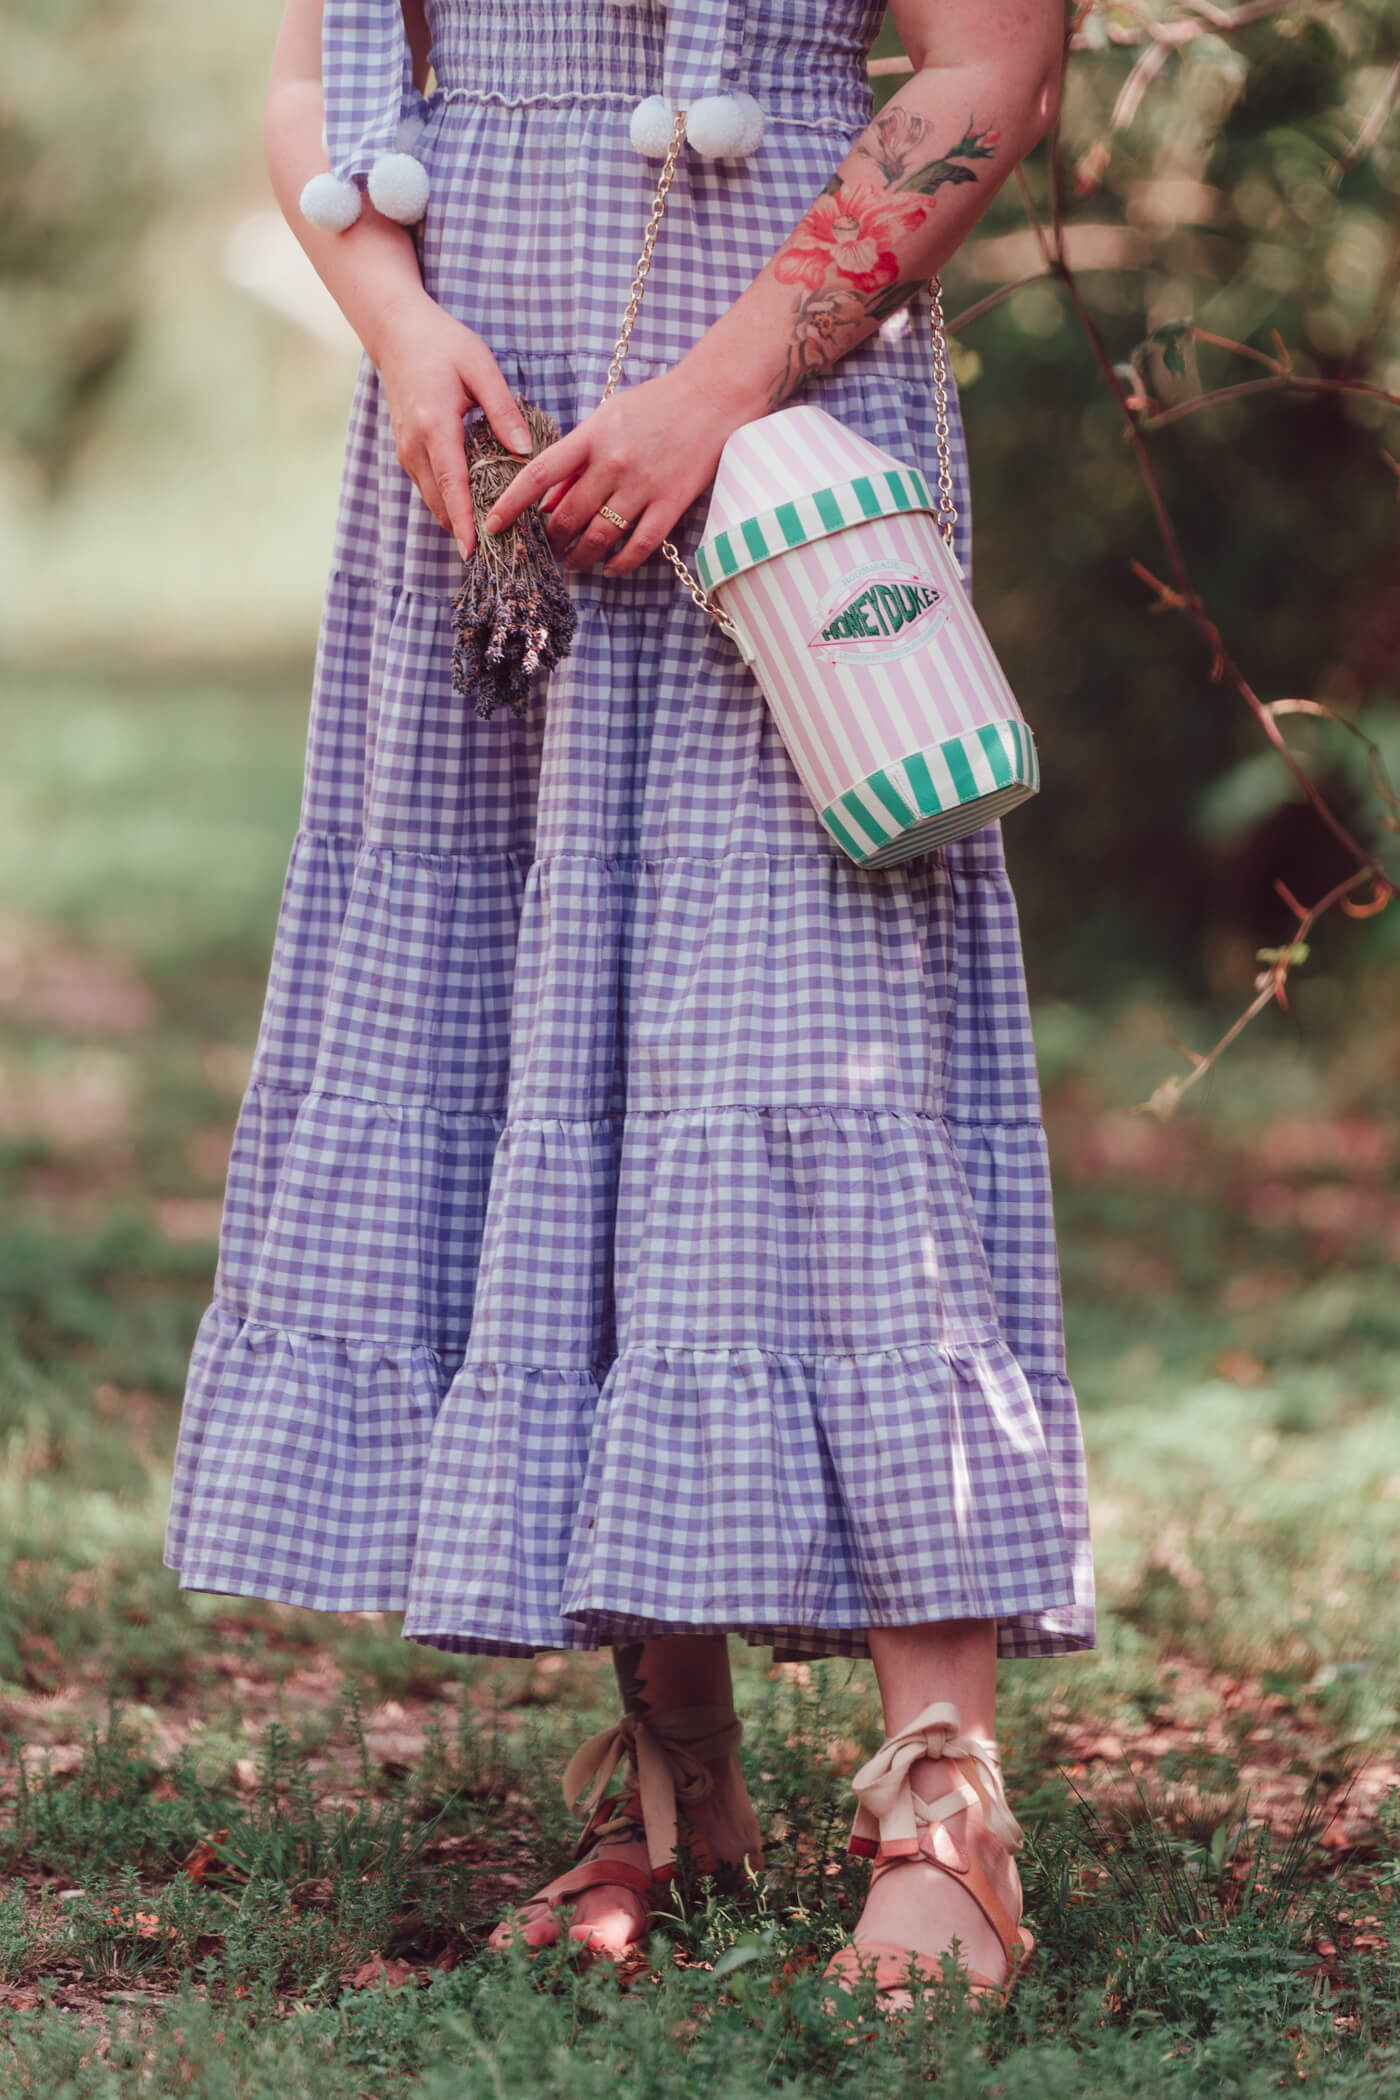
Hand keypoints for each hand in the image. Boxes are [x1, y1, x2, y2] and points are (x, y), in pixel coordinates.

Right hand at [370, 293, 531, 558]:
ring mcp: (406, 450)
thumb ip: (504, 410)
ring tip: (491, 538)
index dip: (463, 522)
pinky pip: (429, 487)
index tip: (473, 552)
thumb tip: (524, 451)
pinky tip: (474, 509)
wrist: (397, 331)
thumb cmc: (443, 343)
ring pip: (432, 499)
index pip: (451, 485)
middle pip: (439, 503)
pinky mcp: (407, 451)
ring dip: (456, 520)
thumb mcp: (481, 367)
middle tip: (498, 553)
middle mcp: (414, 446)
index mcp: (434, 426)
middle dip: (465, 531)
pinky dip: (448, 503)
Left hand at [482, 362, 761, 576]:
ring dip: (581, 557)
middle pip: (568, 516)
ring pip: (599, 536)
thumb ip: (577, 457)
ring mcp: (643, 485)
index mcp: (591, 437)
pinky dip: (620, 564)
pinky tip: (610, 569)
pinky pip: (639, 546)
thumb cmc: (655, 405)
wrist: (711, 397)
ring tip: (573, 563)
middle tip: (547, 550)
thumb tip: (549, 501)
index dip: (511, 504)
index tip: (494, 525)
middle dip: (552, 539)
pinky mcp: (671, 504)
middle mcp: (613, 463)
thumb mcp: (607, 418)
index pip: (539, 475)